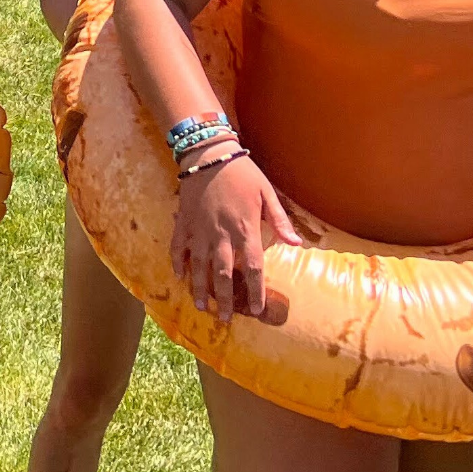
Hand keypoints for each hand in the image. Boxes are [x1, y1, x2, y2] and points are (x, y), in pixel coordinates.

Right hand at [171, 151, 301, 323]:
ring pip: (198, 266)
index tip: (257, 310)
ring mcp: (199, 230)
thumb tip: (295, 244)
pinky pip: (177, 247)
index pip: (253, 267)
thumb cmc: (242, 172)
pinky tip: (179, 278)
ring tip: (201, 307)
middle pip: (223, 274)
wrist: (209, 153)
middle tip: (225, 319)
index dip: (256, 291)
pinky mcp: (184, 222)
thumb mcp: (266, 192)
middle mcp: (221, 235)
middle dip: (225, 299)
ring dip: (200, 288)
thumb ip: (278, 220)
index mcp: (244, 229)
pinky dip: (177, 263)